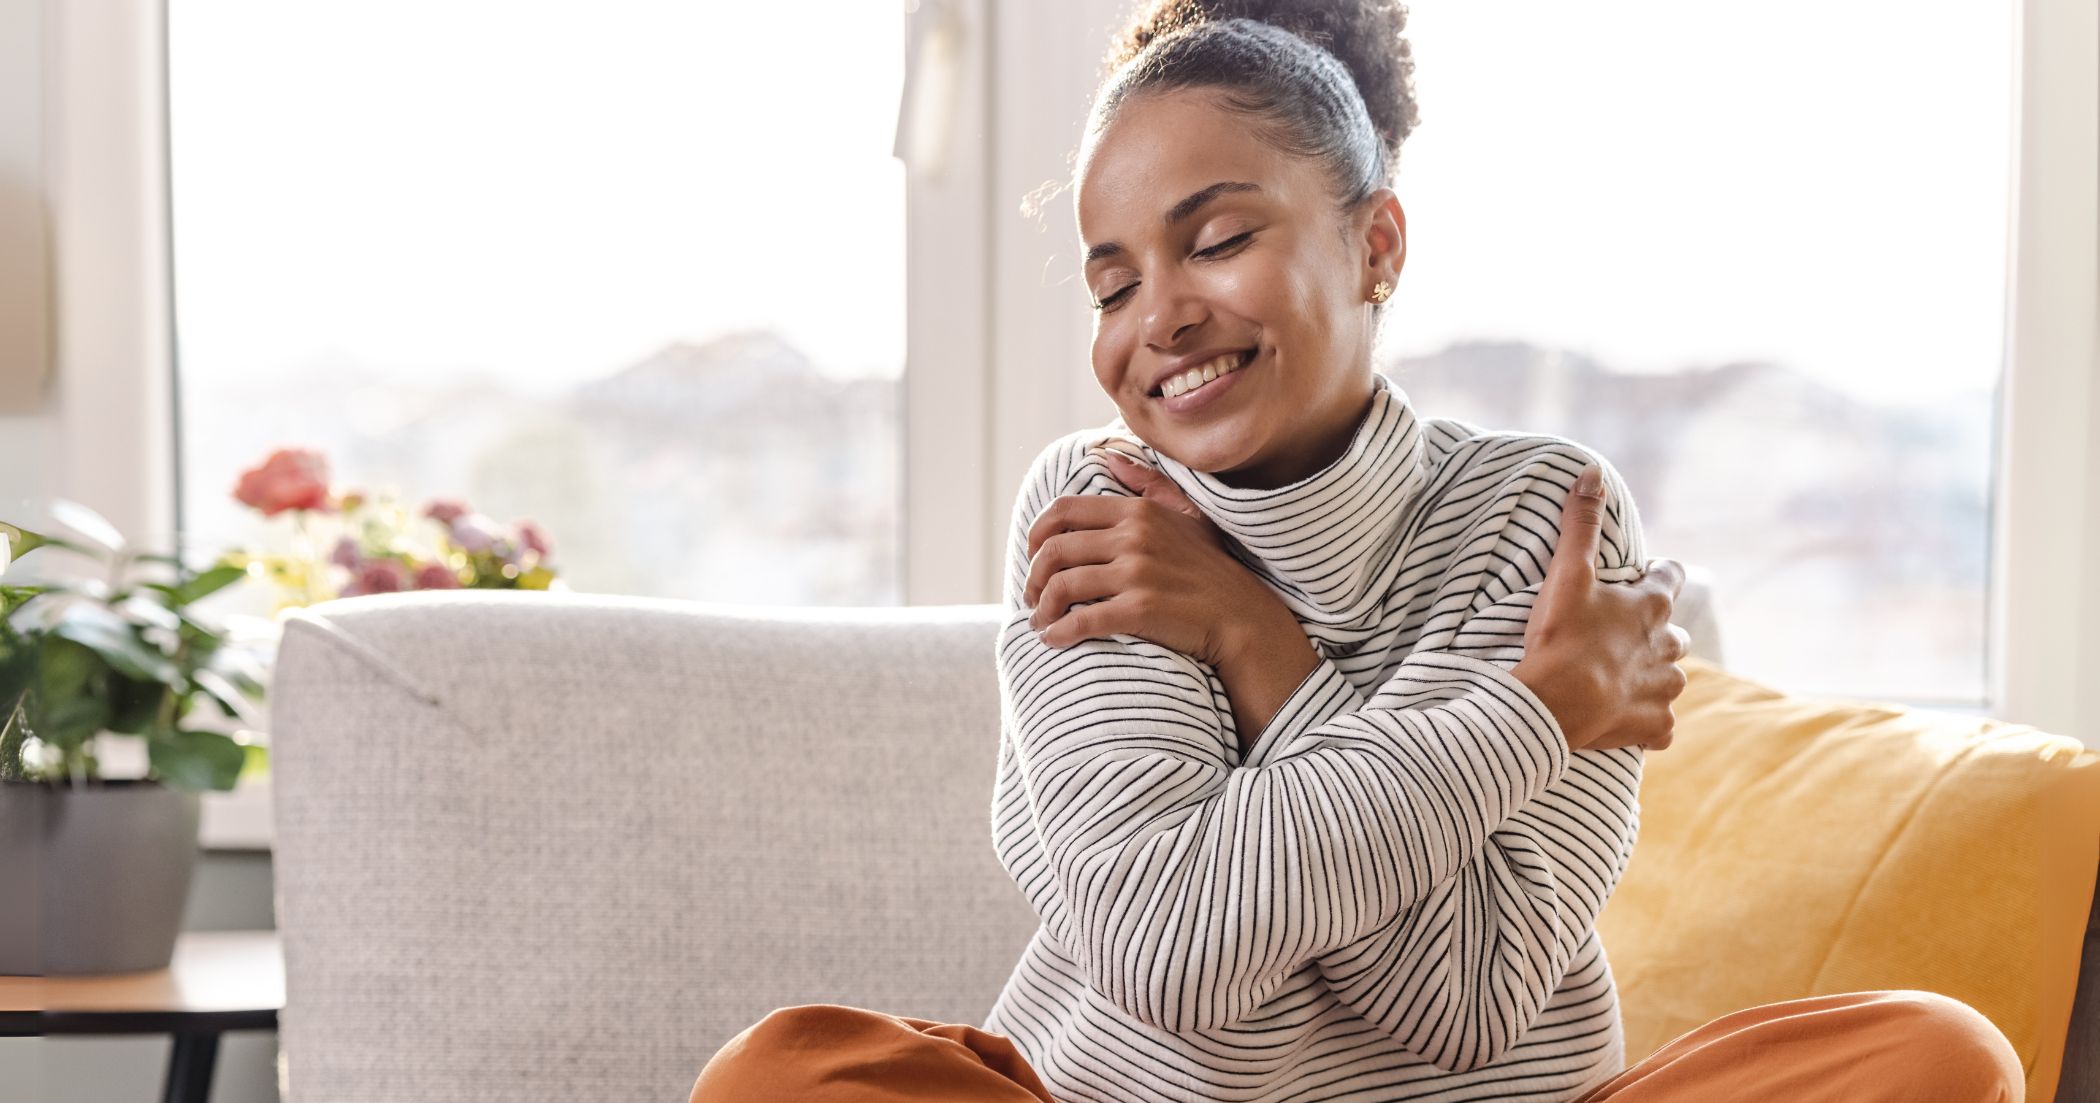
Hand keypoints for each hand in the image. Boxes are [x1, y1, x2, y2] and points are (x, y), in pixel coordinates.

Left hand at [1021, 444, 1282, 666]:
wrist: (1244, 618)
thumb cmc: (1212, 570)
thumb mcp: (1186, 515)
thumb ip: (1147, 484)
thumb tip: (1110, 455)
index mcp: (1138, 512)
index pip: (1063, 512)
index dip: (1036, 535)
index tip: (1033, 557)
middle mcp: (1134, 537)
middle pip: (1054, 551)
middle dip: (1033, 577)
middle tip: (1032, 596)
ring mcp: (1137, 572)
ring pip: (1062, 586)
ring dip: (1041, 608)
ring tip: (1040, 622)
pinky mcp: (1140, 609)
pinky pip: (1082, 620)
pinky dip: (1059, 632)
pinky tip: (1054, 640)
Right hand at [1510, 463, 1691, 753]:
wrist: (1555, 705)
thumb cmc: (1562, 637)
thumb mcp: (1567, 574)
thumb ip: (1580, 523)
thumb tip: (1593, 472)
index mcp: (1652, 607)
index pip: (1672, 577)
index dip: (1658, 574)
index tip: (1640, 576)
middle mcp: (1669, 647)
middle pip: (1673, 633)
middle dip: (1653, 631)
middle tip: (1616, 634)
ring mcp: (1664, 690)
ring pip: (1670, 679)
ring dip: (1651, 676)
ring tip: (1616, 678)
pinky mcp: (1655, 727)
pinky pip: (1662, 726)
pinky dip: (1648, 722)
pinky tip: (1626, 720)